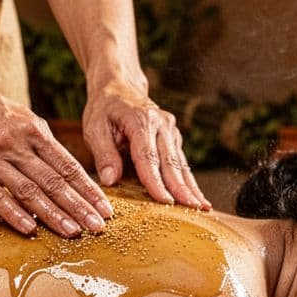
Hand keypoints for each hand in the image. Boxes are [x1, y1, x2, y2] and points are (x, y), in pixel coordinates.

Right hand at [0, 85, 113, 237]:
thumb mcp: (21, 116)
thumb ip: (42, 142)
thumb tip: (66, 169)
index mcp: (33, 130)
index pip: (68, 166)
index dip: (88, 189)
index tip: (104, 208)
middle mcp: (16, 144)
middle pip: (53, 181)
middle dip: (79, 207)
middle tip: (98, 227)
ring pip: (28, 191)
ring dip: (53, 215)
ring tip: (73, 232)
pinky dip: (13, 214)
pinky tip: (30, 229)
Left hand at [82, 81, 210, 209]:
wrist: (120, 87)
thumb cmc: (104, 109)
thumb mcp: (95, 128)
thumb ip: (103, 154)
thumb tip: (110, 181)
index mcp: (140, 121)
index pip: (148, 157)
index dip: (156, 182)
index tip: (164, 201)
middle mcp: (161, 124)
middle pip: (171, 162)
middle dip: (182, 188)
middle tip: (191, 209)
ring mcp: (170, 130)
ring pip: (181, 164)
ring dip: (191, 187)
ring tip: (201, 208)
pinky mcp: (173, 138)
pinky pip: (181, 163)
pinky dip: (189, 181)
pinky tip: (198, 198)